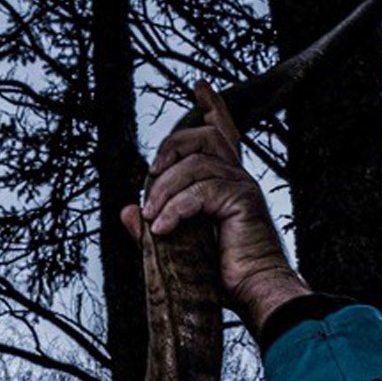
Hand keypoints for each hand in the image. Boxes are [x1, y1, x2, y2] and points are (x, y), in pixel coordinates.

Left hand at [122, 83, 312, 333]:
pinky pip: (200, 191)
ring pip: (195, 165)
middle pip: (204, 137)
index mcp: (229, 184)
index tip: (200, 86)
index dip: (213, 107)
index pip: (223, 135)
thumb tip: (128, 210)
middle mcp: (239, 178)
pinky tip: (165, 228)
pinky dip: (176, 209)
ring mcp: (243, 187)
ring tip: (153, 218)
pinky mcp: (242, 200)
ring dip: (165, 190)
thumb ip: (155, 225)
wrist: (253, 294)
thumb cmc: (225, 277)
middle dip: (171, 149)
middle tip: (150, 176)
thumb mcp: (180, 247)